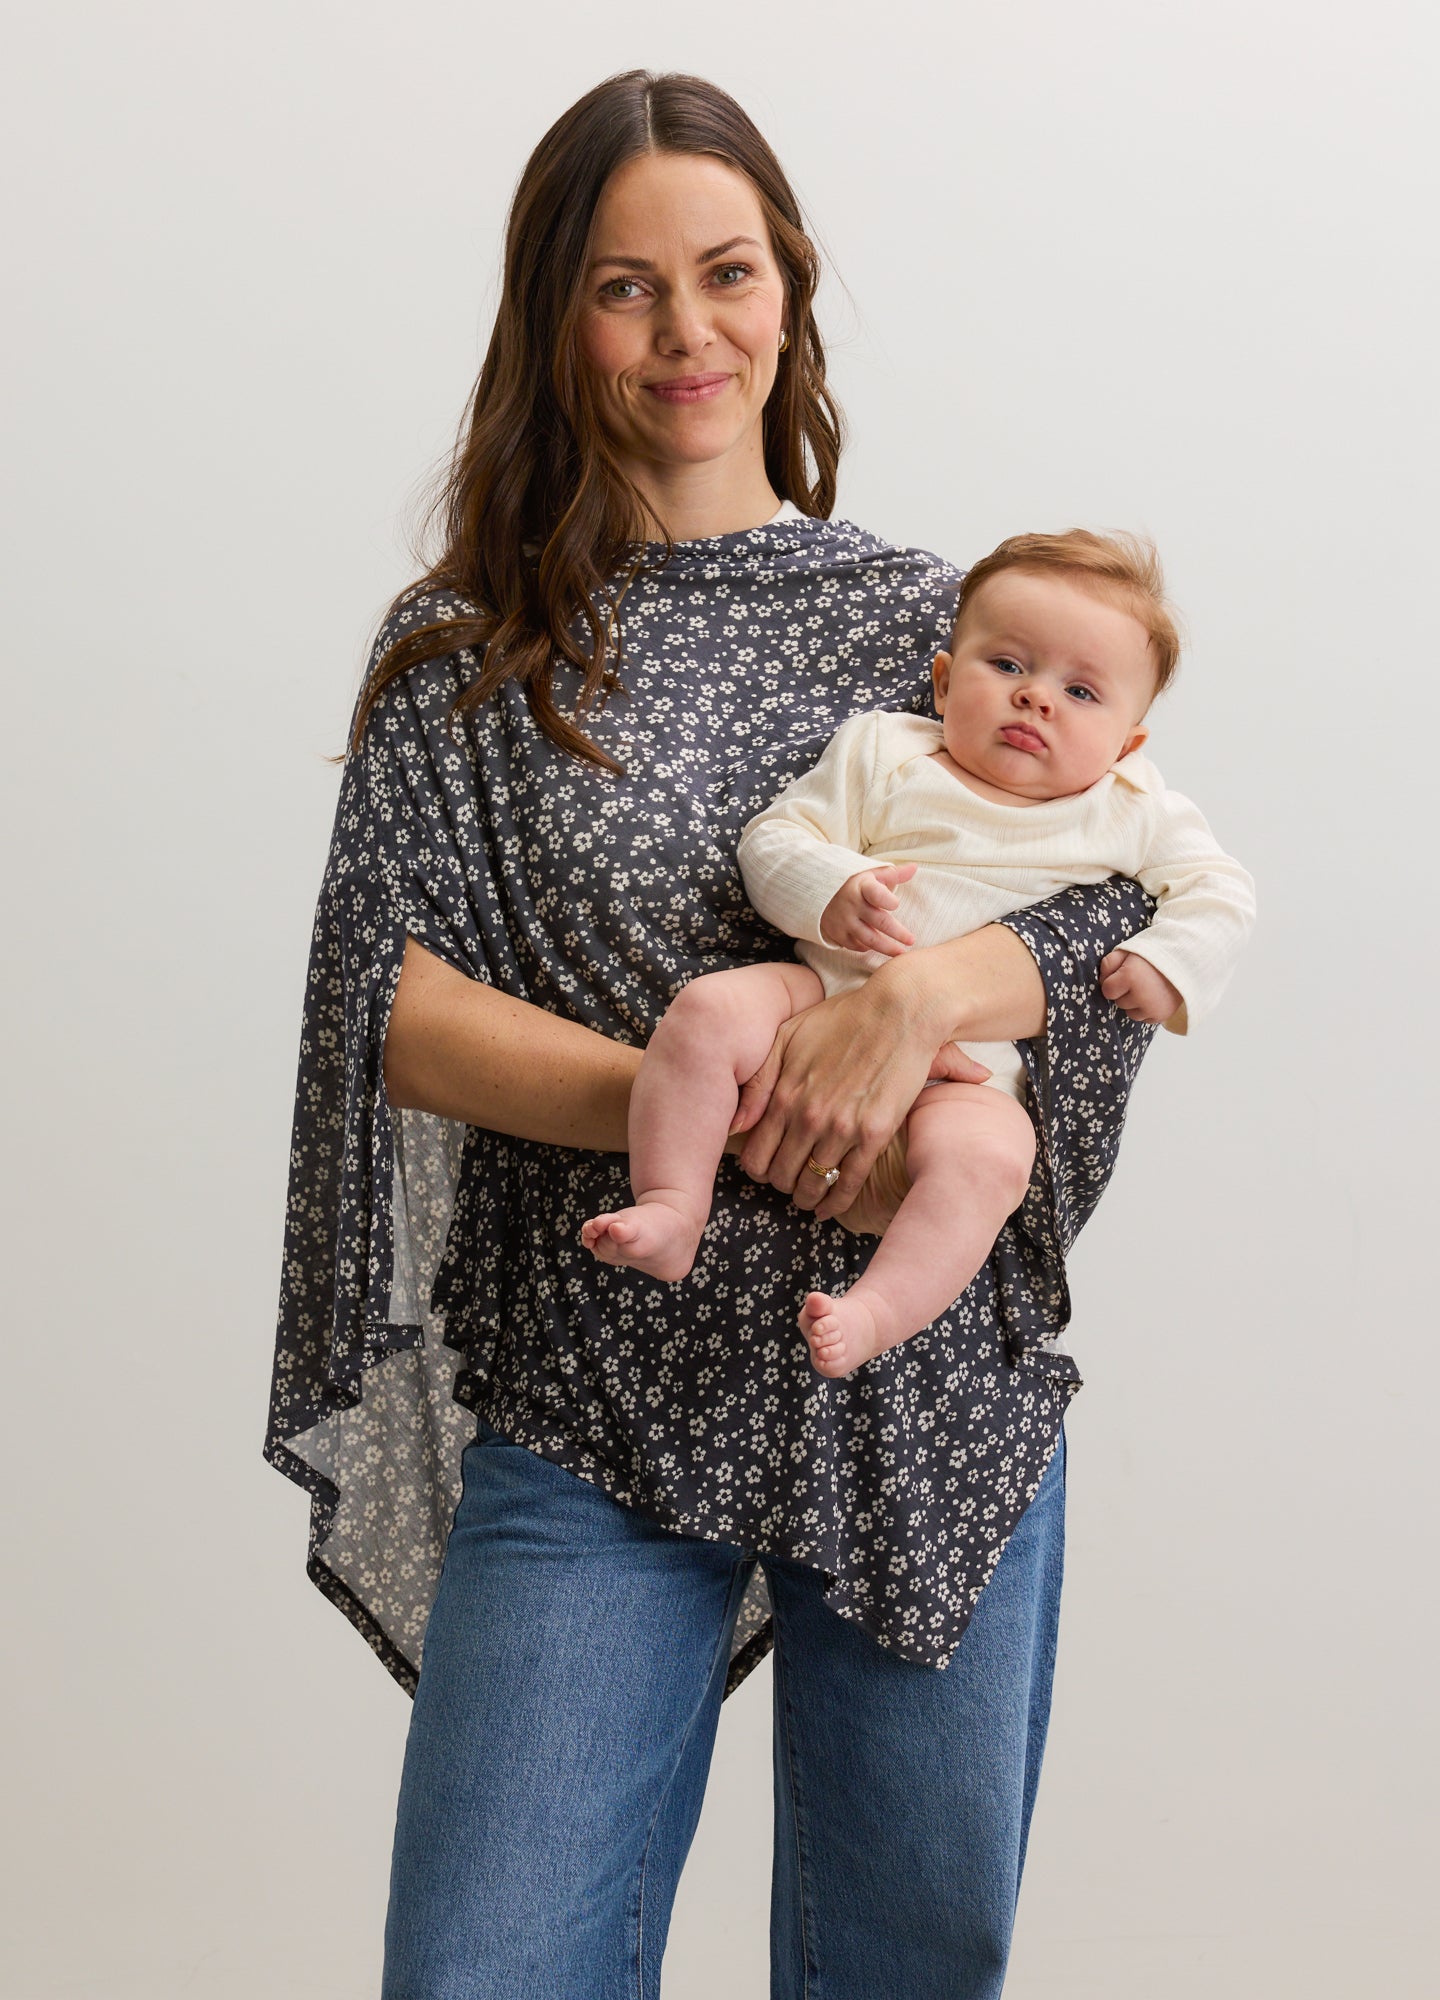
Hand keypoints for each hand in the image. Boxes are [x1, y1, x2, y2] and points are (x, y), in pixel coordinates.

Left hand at [729, 980, 989, 1223]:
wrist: (900, 1011)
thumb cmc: (843, 1018)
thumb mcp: (788, 1036)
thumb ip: (759, 1079)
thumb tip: (738, 1123)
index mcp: (784, 1094)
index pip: (755, 1155)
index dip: (757, 1169)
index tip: (765, 1169)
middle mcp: (808, 1117)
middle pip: (781, 1175)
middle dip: (781, 1184)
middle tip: (788, 1182)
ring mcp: (842, 1128)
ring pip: (812, 1184)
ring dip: (807, 1197)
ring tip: (807, 1197)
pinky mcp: (874, 1134)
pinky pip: (848, 1183)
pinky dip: (837, 1202)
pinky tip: (830, 1208)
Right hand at [818, 863, 916, 954]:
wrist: (816, 889)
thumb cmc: (853, 881)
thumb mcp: (871, 874)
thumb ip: (894, 874)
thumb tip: (914, 867)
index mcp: (862, 886)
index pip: (876, 894)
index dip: (888, 900)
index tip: (896, 904)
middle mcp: (852, 904)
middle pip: (879, 922)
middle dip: (898, 933)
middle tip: (911, 941)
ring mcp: (843, 920)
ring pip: (869, 939)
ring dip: (887, 948)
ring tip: (901, 952)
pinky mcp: (836, 933)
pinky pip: (855, 945)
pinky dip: (867, 947)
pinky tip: (877, 947)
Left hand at [1099, 949, 1182, 1023]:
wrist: (1184, 961)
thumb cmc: (1153, 955)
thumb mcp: (1127, 951)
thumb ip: (1108, 963)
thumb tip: (1101, 981)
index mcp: (1130, 977)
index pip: (1107, 991)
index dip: (1113, 982)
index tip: (1124, 974)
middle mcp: (1141, 995)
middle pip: (1119, 1002)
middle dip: (1125, 992)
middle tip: (1140, 979)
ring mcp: (1152, 1008)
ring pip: (1130, 1013)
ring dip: (1134, 1003)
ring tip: (1147, 988)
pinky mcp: (1161, 1016)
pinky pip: (1144, 1019)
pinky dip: (1146, 1010)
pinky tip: (1154, 996)